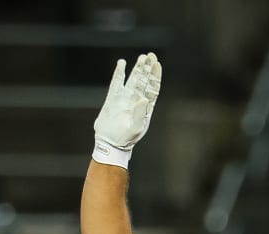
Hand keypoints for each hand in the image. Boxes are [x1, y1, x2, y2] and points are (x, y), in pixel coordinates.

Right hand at [93, 52, 161, 167]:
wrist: (111, 143)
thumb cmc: (126, 138)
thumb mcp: (137, 128)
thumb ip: (140, 113)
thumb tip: (143, 99)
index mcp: (146, 107)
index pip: (153, 87)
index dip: (155, 75)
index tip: (157, 64)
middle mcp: (136, 99)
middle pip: (144, 80)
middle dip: (147, 68)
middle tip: (150, 55)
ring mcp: (125, 98)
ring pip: (133, 79)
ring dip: (138, 68)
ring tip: (142, 57)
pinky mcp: (113, 98)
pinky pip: (116, 82)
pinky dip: (119, 73)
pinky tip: (122, 63)